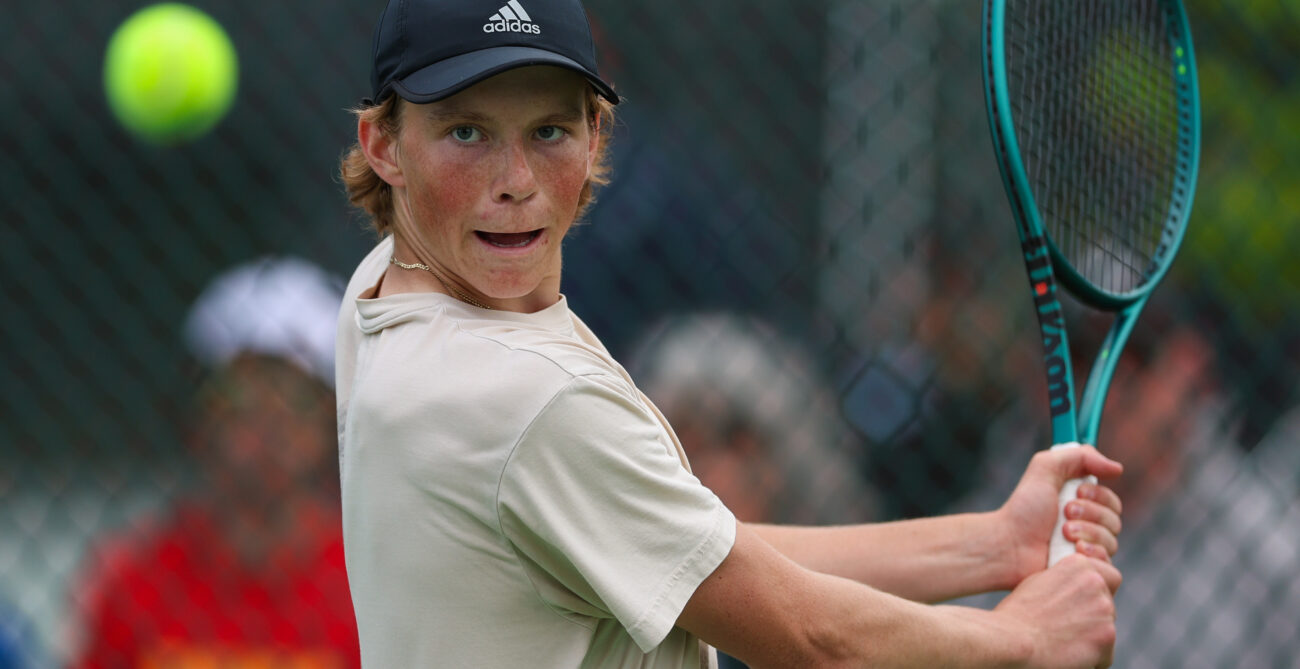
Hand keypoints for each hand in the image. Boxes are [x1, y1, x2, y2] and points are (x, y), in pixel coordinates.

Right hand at [994, 554, 1120, 667]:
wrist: (1012, 641)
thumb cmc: (1016, 615)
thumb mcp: (1038, 582)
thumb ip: (1064, 579)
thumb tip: (1077, 587)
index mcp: (1078, 565)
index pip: (1107, 576)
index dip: (1095, 592)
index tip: (1080, 604)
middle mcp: (1096, 583)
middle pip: (1107, 604)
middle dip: (1093, 616)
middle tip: (1066, 628)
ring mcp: (1104, 610)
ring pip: (1106, 629)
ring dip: (1091, 638)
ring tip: (1062, 643)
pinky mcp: (1107, 637)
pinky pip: (1105, 653)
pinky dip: (1091, 659)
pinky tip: (1067, 657)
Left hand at [996, 446, 1123, 584]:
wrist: (1010, 546)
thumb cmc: (1024, 510)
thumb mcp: (1045, 469)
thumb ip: (1079, 456)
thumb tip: (1116, 468)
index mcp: (1080, 504)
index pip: (1111, 500)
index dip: (1099, 495)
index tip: (1077, 492)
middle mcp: (1086, 526)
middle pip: (1114, 520)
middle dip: (1091, 513)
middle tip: (1065, 513)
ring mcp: (1085, 549)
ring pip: (1111, 541)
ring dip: (1087, 532)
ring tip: (1063, 533)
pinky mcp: (1084, 569)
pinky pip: (1106, 563)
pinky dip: (1091, 553)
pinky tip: (1072, 551)